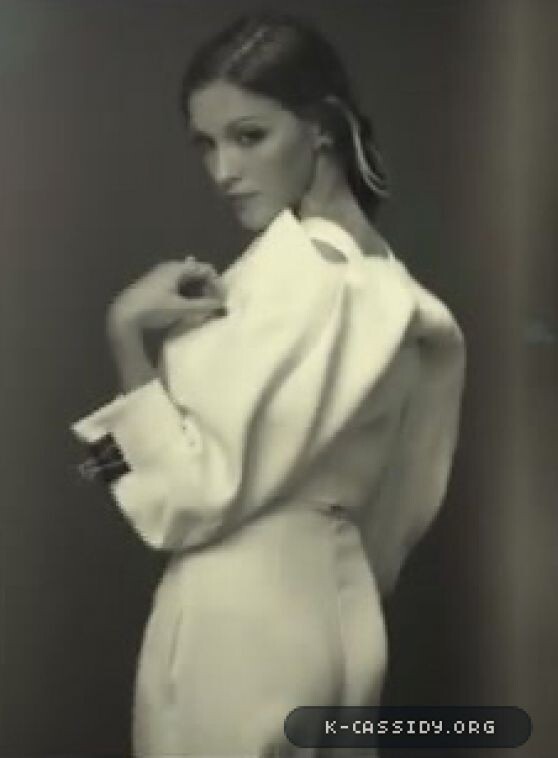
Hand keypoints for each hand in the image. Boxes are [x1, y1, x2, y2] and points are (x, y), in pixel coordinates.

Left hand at [107, 258, 225, 333]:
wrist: (123, 316)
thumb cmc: (153, 309)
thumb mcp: (181, 308)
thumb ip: (203, 306)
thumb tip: (221, 305)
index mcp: (177, 268)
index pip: (206, 269)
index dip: (217, 283)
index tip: (221, 300)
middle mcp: (169, 268)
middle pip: (197, 273)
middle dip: (208, 288)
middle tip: (214, 304)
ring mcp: (161, 276)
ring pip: (187, 281)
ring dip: (198, 292)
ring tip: (203, 307)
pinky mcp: (155, 287)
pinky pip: (179, 286)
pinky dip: (188, 294)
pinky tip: (189, 306)